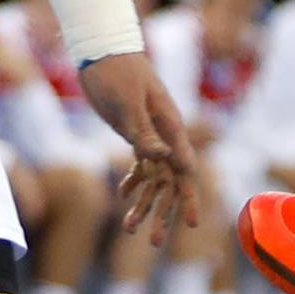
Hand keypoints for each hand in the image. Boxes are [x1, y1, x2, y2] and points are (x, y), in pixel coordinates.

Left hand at [76, 49, 200, 244]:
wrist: (102, 50)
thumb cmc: (117, 72)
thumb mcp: (127, 103)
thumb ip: (143, 132)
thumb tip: (159, 158)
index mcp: (169, 127)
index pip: (185, 169)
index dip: (189, 197)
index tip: (192, 224)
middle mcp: (164, 135)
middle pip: (170, 181)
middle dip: (164, 212)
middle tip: (155, 242)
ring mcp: (150, 134)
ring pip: (153, 177)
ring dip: (145, 203)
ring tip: (130, 230)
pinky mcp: (134, 131)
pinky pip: (139, 164)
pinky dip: (133, 182)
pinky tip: (124, 198)